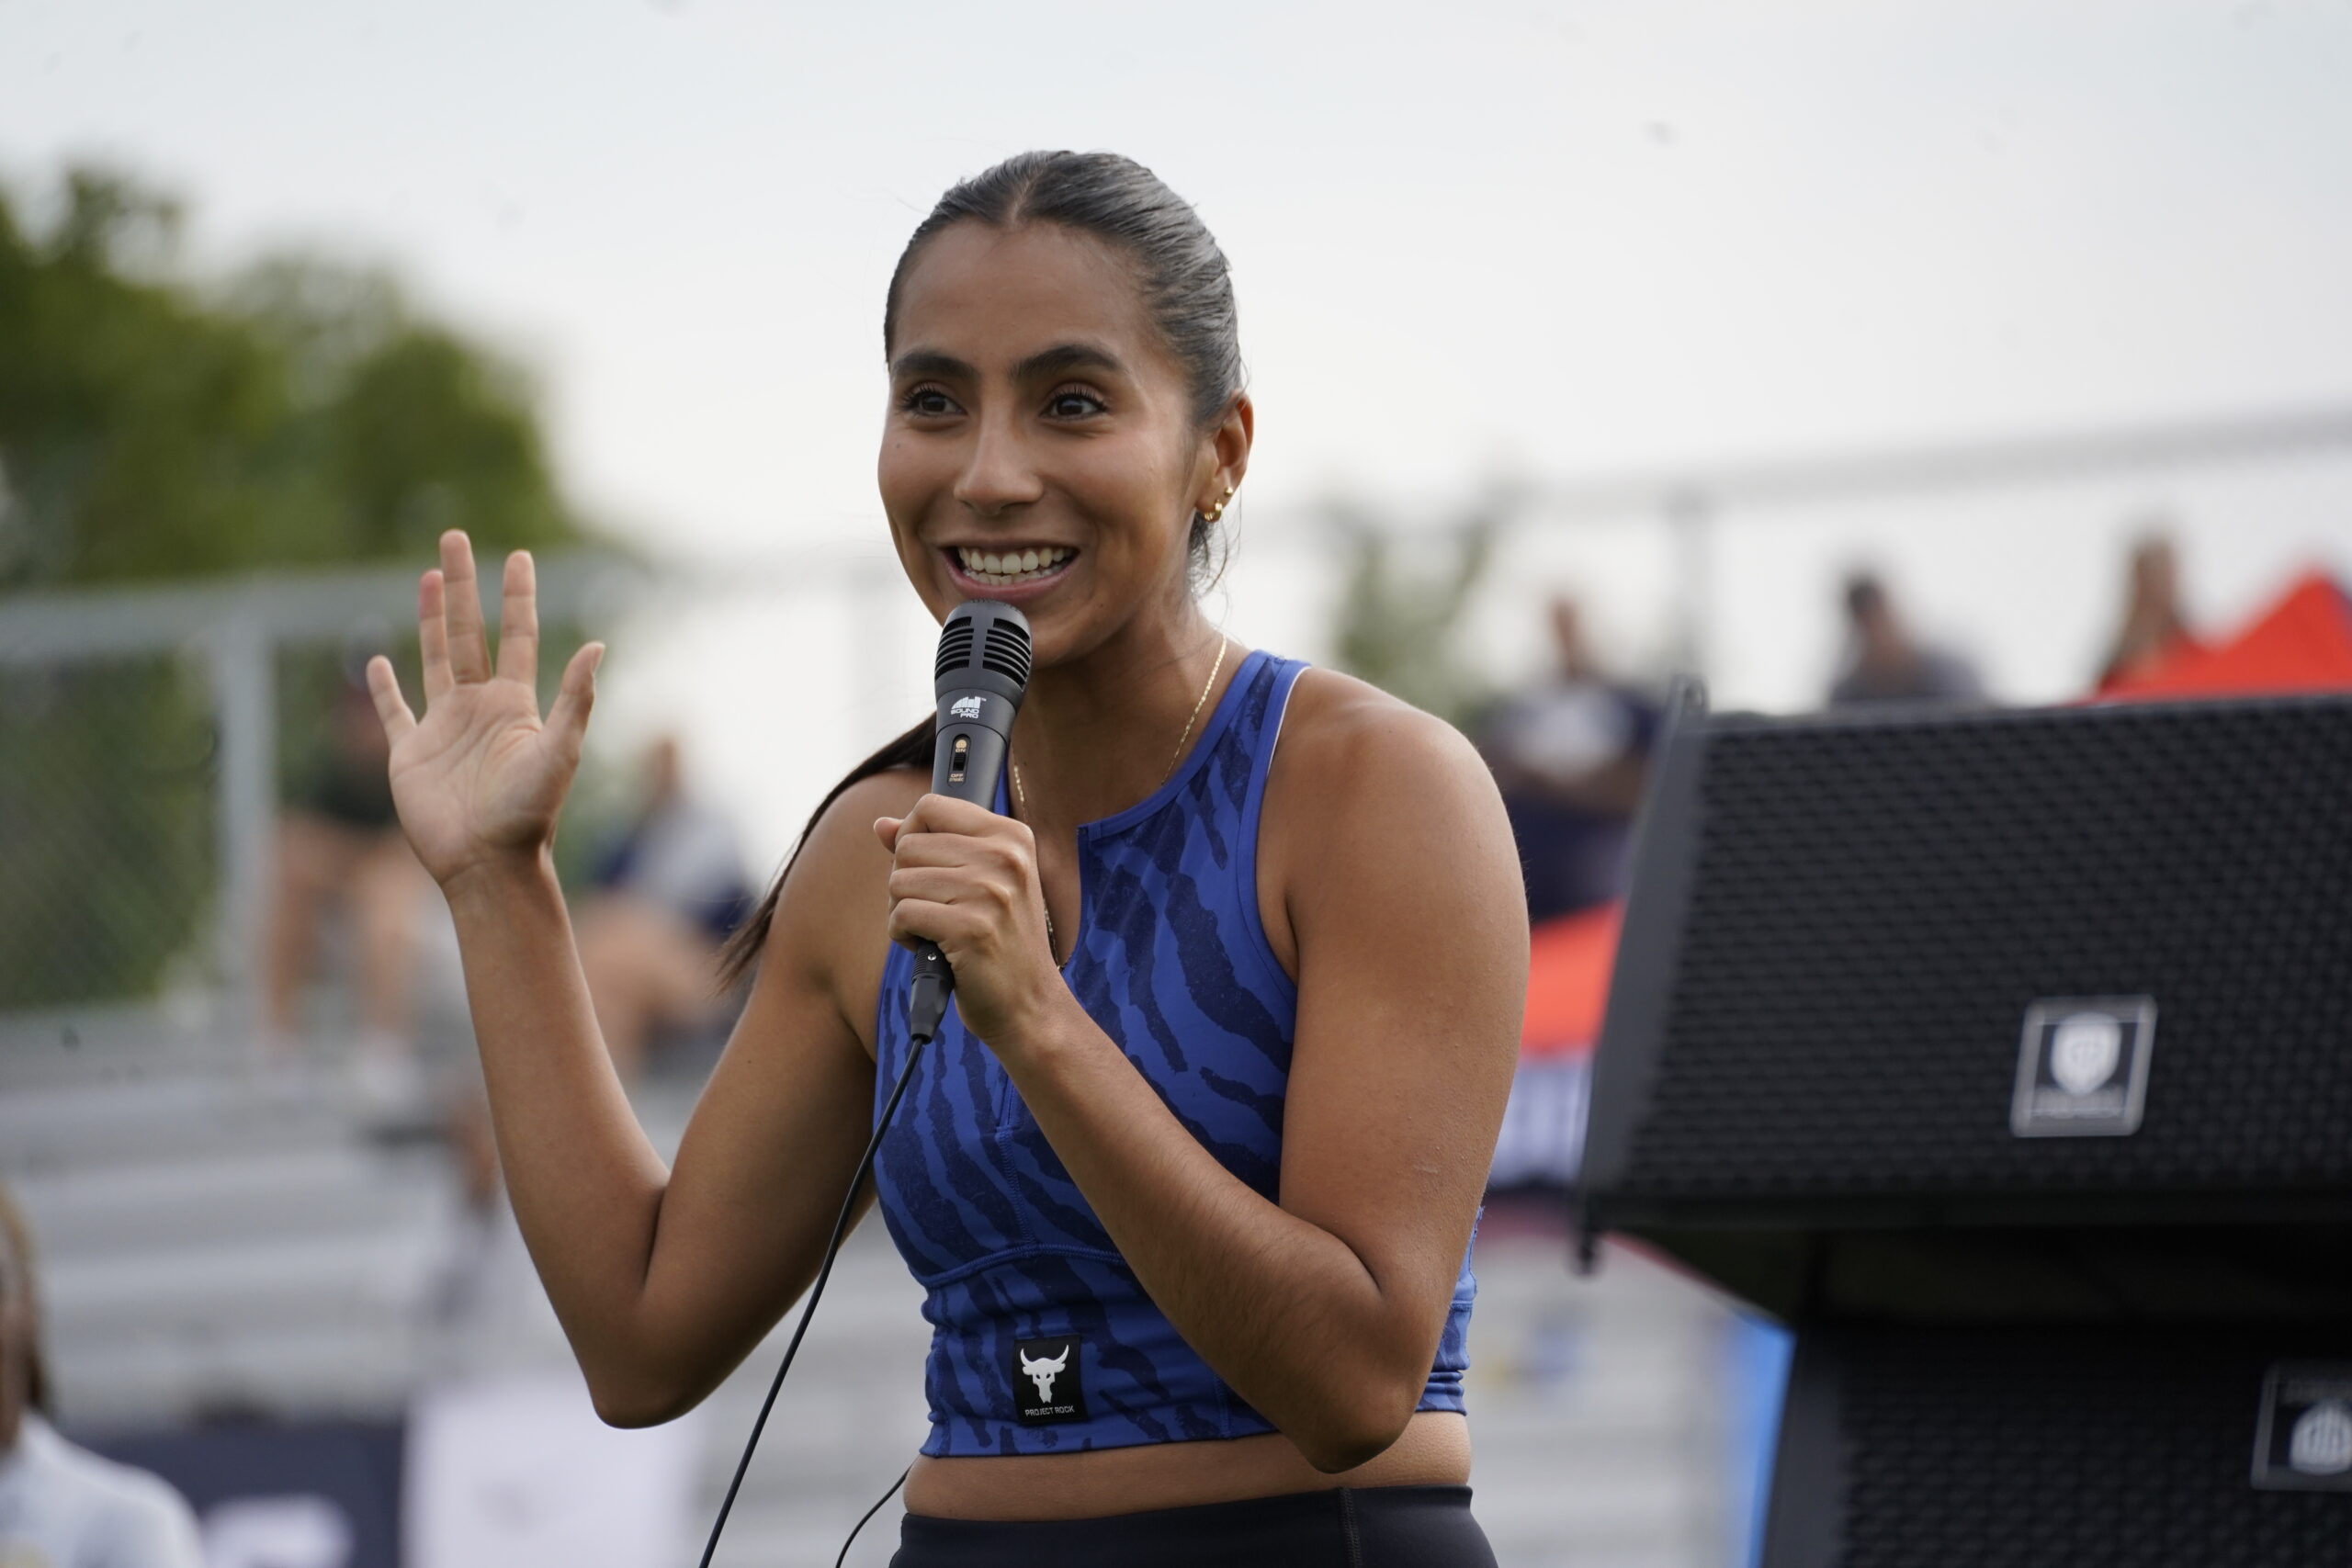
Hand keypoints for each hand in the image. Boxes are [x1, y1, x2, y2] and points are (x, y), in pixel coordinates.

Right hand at [365, 530, 603, 891]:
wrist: (486, 863)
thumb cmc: (528, 813)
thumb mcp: (558, 752)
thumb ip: (574, 700)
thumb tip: (597, 646)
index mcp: (515, 704)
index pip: (517, 635)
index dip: (518, 597)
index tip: (519, 556)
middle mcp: (480, 708)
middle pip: (470, 632)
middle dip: (465, 586)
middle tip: (455, 537)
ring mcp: (444, 728)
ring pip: (435, 658)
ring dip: (432, 618)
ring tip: (430, 576)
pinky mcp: (410, 754)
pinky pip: (394, 712)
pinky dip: (383, 687)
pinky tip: (378, 660)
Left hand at [875, 794, 1064, 1046]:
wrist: (1030, 1005)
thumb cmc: (1000, 944)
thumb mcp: (980, 883)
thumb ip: (933, 847)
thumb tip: (882, 825)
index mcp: (1011, 837)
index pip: (931, 806)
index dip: (913, 836)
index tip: (927, 867)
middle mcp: (1006, 858)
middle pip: (909, 845)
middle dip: (906, 881)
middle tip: (935, 910)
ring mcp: (990, 892)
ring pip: (899, 880)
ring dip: (903, 911)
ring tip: (936, 931)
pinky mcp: (970, 928)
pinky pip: (901, 915)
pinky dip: (903, 936)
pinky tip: (931, 948)